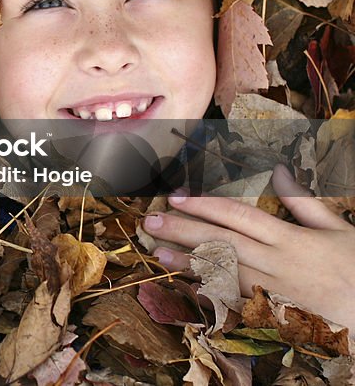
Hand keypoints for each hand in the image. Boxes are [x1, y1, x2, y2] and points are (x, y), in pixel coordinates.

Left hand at [142, 164, 354, 328]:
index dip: (205, 205)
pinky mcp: (275, 318)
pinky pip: (237, 305)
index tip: (176, 197)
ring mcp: (275, 294)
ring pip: (224, 275)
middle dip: (184, 231)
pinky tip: (187, 286)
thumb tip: (278, 169)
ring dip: (188, 264)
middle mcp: (279, 266)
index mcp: (292, 240)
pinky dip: (211, 295)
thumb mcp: (337, 229)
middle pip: (223, 244)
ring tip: (158, 253)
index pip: (239, 217)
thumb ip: (303, 201)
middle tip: (150, 222)